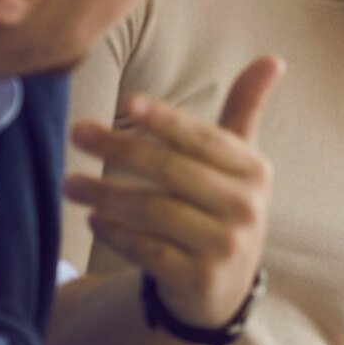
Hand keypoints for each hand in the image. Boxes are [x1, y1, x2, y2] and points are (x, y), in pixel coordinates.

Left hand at [67, 57, 281, 329]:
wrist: (224, 286)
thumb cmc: (222, 208)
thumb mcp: (240, 162)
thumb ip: (247, 111)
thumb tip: (274, 59)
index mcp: (255, 172)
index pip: (204, 139)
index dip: (166, 120)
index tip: (126, 103)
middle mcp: (247, 208)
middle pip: (172, 171)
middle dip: (119, 149)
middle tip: (76, 132)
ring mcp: (226, 246)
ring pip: (154, 211)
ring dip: (105, 194)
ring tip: (69, 184)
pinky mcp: (201, 279)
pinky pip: (148, 250)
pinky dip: (116, 234)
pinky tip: (95, 221)